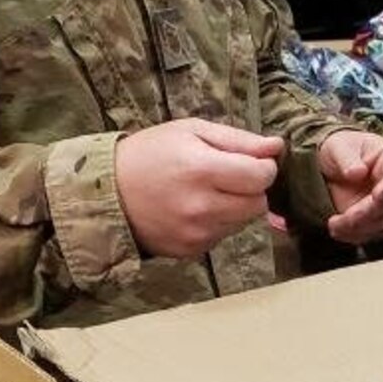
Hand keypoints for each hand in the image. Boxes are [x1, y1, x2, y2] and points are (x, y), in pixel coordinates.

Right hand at [115, 119, 281, 259]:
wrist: (105, 193)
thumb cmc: (149, 153)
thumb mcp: (190, 131)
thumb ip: (238, 140)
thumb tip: (277, 146)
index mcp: (202, 170)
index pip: (261, 177)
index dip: (264, 167)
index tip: (251, 161)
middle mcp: (201, 206)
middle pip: (258, 203)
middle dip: (251, 188)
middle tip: (228, 175)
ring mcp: (196, 233)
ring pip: (243, 221)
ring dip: (236, 206)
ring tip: (206, 191)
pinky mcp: (191, 250)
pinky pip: (223, 236)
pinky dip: (218, 222)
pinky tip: (194, 209)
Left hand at [319, 129, 382, 242]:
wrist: (329, 164)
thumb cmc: (341, 148)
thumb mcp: (339, 145)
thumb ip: (347, 157)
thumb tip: (357, 172)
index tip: (377, 196)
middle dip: (367, 214)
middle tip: (347, 217)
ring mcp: (382, 203)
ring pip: (379, 223)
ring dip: (357, 228)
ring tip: (335, 224)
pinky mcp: (370, 218)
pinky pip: (367, 232)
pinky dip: (351, 235)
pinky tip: (338, 229)